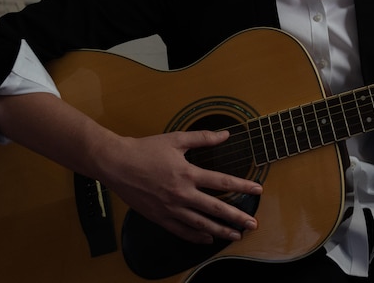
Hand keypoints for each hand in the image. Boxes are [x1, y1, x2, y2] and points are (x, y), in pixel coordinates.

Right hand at [101, 129, 262, 244]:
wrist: (116, 163)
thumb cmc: (145, 150)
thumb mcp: (176, 139)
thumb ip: (203, 138)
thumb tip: (225, 134)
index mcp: (187, 173)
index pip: (221, 182)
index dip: (242, 186)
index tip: (257, 189)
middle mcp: (181, 194)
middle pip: (215, 208)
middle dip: (236, 217)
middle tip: (252, 223)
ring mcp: (169, 208)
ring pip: (200, 224)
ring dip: (220, 230)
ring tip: (235, 235)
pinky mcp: (158, 217)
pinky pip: (180, 230)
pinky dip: (195, 236)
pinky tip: (208, 239)